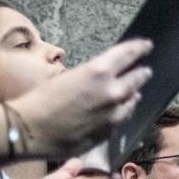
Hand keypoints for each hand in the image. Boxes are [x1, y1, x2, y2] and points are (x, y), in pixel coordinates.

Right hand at [11, 38, 153, 158]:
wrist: (30, 130)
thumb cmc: (41, 99)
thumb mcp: (69, 76)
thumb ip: (92, 76)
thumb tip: (103, 78)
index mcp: (100, 72)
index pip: (129, 54)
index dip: (140, 48)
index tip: (147, 46)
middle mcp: (112, 92)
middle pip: (137, 79)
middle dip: (141, 73)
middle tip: (145, 71)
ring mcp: (113, 115)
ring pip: (132, 101)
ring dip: (133, 95)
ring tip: (134, 93)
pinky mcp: (108, 133)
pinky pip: (120, 119)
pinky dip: (120, 113)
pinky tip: (117, 112)